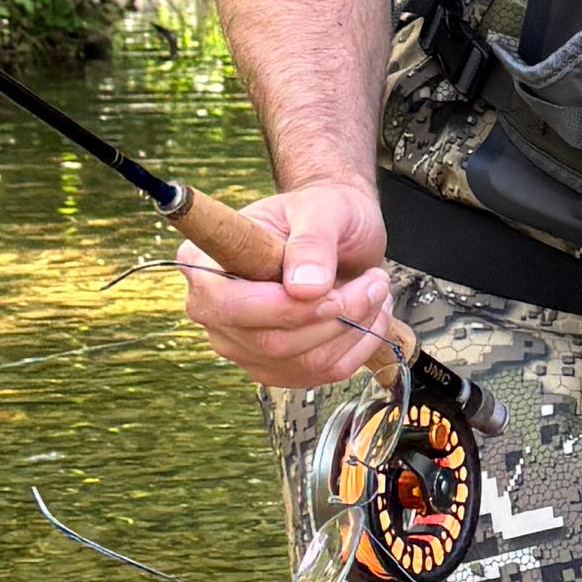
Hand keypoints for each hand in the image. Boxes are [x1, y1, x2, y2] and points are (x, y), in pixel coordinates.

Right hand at [176, 179, 394, 389]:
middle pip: (270, 341)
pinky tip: (372, 314)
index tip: (328, 288)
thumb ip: (312, 242)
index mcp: (205, 264)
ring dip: (354, 328)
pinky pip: (323, 373)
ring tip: (376, 289)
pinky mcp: (276, 367)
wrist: (341, 234)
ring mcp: (242, 345)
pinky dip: (359, 345)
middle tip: (374, 281)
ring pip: (303, 362)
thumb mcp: (321, 208)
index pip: (228, 305)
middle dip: (334, 315)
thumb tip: (305, 288)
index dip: (281, 306)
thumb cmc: (321, 212)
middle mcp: (214, 311)